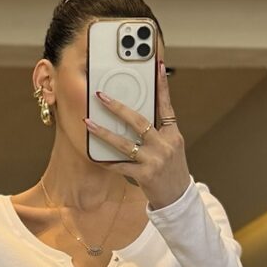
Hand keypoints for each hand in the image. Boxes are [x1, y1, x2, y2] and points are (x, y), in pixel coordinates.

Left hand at [89, 60, 191, 208]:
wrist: (178, 199)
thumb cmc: (171, 170)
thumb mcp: (171, 147)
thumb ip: (158, 131)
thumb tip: (134, 114)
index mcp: (173, 134)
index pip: (166, 105)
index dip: (162, 86)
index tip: (158, 67)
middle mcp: (165, 145)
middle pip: (139, 121)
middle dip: (118, 107)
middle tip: (101, 96)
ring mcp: (155, 160)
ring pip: (125, 143)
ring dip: (103, 132)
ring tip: (88, 123)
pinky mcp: (145, 176)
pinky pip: (120, 165)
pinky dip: (106, 161)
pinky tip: (93, 155)